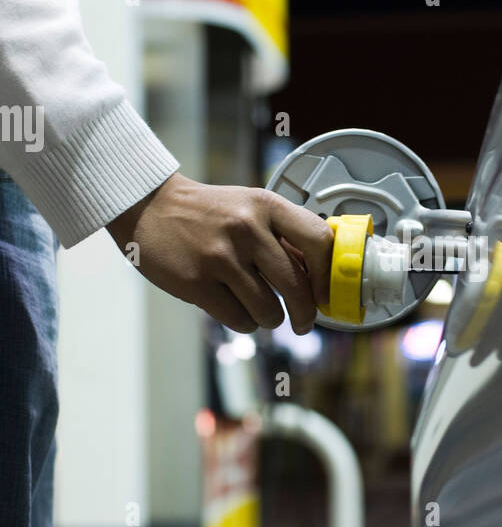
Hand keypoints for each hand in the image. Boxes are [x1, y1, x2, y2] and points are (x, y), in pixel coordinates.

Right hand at [107, 173, 332, 334]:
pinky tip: (235, 308)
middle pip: (297, 287)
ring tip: (260, 309)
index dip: (327, 275)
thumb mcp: (250, 207)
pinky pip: (240, 320)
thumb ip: (284, 235)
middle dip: (305, 314)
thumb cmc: (208, 212)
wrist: (149, 207)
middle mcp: (247, 228)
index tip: (325, 294)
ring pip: (269, 312)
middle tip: (303, 322)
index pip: (318, 241)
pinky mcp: (197, 282)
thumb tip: (321, 277)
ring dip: (270, 319)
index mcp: (266, 204)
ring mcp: (220, 256)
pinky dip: (244, 322)